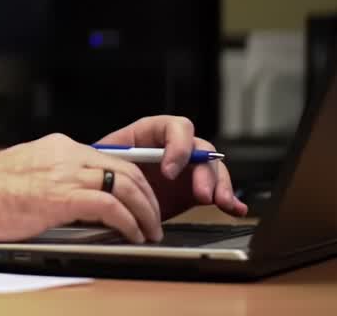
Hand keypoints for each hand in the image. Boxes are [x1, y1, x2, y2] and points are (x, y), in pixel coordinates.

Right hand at [0, 133, 164, 244]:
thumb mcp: (24, 176)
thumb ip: (52, 179)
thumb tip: (77, 201)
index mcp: (56, 147)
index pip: (110, 158)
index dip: (134, 181)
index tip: (142, 200)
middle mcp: (64, 153)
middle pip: (126, 168)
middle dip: (148, 196)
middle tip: (153, 219)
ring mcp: (63, 173)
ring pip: (125, 185)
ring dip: (145, 212)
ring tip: (150, 232)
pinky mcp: (59, 197)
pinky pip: (110, 206)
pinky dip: (129, 222)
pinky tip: (132, 236)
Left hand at [97, 116, 248, 219]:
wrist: (105, 194)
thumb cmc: (100, 171)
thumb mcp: (102, 161)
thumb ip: (112, 162)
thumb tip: (115, 170)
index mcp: (150, 133)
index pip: (175, 127)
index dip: (177, 146)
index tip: (168, 172)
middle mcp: (173, 148)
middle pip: (200, 149)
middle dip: (203, 171)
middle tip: (201, 194)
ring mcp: (187, 169)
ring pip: (213, 169)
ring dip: (220, 185)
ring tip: (220, 202)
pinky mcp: (194, 190)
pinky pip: (218, 191)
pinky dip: (230, 199)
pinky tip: (235, 208)